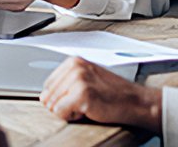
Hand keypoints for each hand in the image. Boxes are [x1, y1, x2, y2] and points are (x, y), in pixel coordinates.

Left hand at [40, 57, 161, 132]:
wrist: (134, 102)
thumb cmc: (112, 93)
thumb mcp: (87, 80)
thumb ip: (65, 84)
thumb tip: (42, 97)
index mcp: (73, 61)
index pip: (48, 85)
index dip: (59, 98)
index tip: (77, 98)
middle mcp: (74, 67)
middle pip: (49, 95)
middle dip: (63, 105)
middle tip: (85, 103)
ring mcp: (78, 79)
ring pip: (53, 105)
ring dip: (69, 111)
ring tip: (88, 105)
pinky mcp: (82, 94)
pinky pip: (61, 113)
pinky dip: (73, 117)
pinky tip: (88, 110)